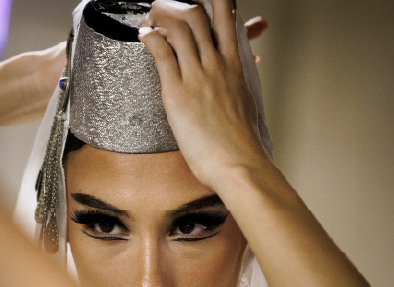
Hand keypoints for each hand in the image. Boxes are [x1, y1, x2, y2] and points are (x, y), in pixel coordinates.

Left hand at [138, 0, 270, 190]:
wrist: (238, 163)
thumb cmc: (241, 141)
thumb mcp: (247, 101)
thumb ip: (244, 79)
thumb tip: (250, 68)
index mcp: (236, 65)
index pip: (227, 19)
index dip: (213, 4)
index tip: (200, 4)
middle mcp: (217, 64)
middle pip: (199, 14)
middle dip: (179, 6)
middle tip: (165, 9)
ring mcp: (198, 76)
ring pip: (180, 26)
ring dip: (160, 16)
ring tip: (150, 19)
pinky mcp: (178, 91)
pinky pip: (162, 52)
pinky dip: (150, 37)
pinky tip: (143, 35)